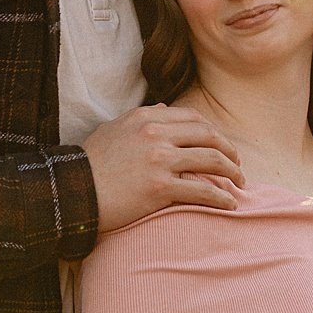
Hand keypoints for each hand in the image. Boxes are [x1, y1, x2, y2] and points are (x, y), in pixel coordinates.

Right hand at [84, 104, 242, 231]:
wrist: (72, 192)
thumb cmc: (90, 164)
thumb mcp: (113, 129)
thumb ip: (142, 117)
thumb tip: (166, 108)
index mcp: (146, 117)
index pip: (192, 118)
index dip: (212, 132)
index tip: (220, 145)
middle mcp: (156, 133)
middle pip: (208, 135)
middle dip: (229, 150)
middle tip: (237, 164)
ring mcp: (159, 160)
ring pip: (211, 160)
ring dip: (232, 172)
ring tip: (240, 183)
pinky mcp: (160, 187)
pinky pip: (203, 191)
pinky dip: (222, 197)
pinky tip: (230, 204)